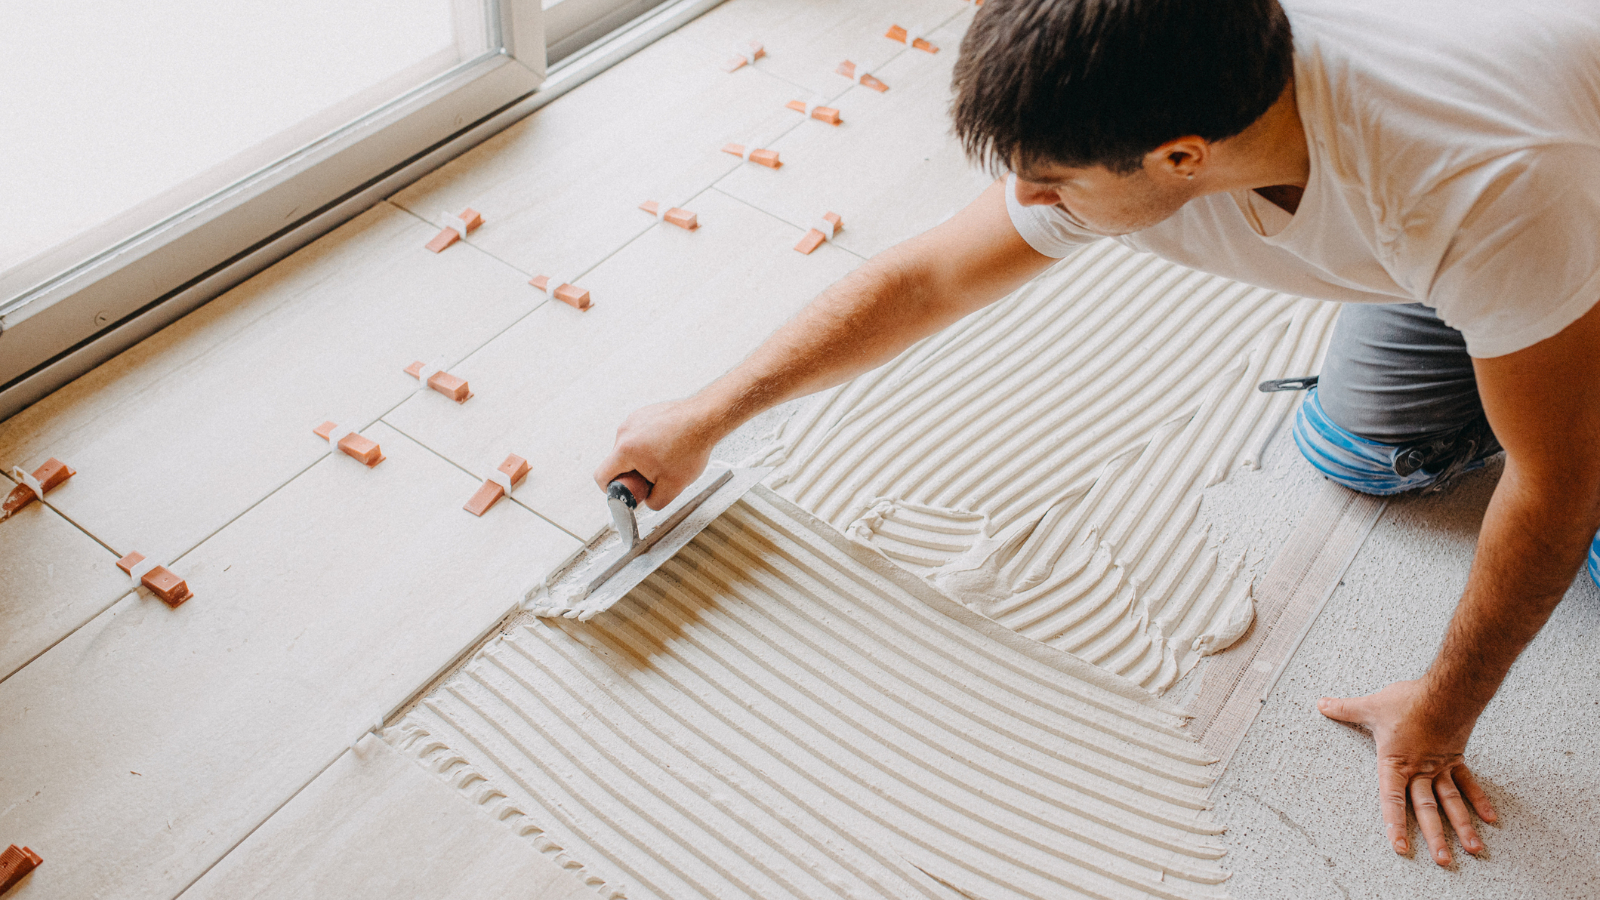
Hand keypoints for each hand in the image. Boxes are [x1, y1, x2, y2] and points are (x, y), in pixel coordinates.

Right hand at [594, 399, 719, 510]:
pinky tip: (669, 446)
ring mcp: (634, 419)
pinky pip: (640, 434)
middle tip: (653, 478)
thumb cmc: (691, 448)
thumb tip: (647, 501)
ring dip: (642, 458)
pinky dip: (650, 444)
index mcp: (625, 450)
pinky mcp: (645, 413)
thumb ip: (654, 502)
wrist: (706, 419)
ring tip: (666, 459)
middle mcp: (625, 431)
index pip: (601, 476)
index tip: (624, 491)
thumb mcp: (673, 487)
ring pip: (629, 448)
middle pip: (617, 461)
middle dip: (631, 473)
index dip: (609, 489)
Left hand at [1318, 680, 1497, 865]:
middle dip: (1435, 836)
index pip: (1392, 799)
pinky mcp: (1456, 757)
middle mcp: (1420, 770)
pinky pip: (1468, 783)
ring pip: (1452, 801)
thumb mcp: (1371, 706)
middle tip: (1443, 861)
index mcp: (1396, 763)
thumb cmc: (1409, 700)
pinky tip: (1489, 818)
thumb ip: (1345, 708)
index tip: (1400, 846)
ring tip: (1473, 849)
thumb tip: (1322, 703)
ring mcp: (1441, 766)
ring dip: (1462, 826)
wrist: (1447, 691)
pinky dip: (1478, 800)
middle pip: (1427, 808)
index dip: (1395, 823)